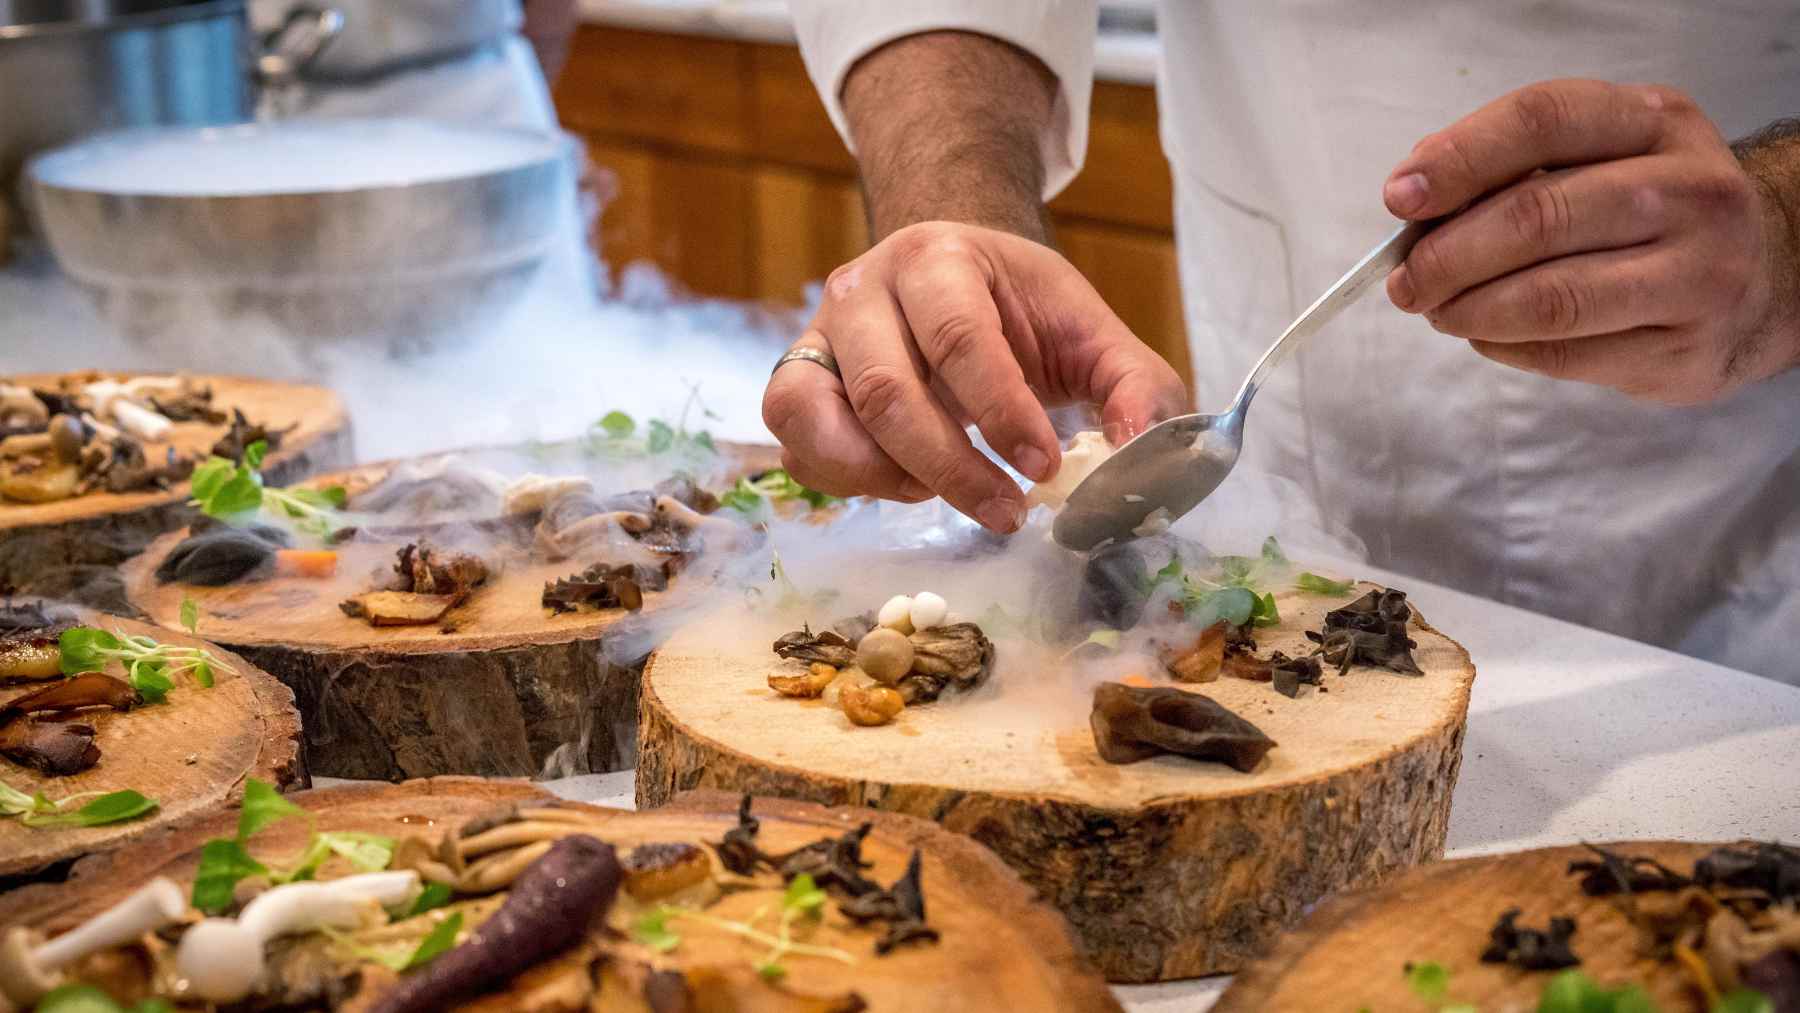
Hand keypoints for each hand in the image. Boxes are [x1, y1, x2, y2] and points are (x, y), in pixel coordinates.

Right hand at [763, 221, 1188, 532]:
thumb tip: (1138, 454)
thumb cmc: (1018, 308)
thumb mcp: (1088, 331)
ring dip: (885, 478)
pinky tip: (905, 485)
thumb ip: (1133, 386)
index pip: (959, 338)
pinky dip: (846, 481)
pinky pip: (796, 446)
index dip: (1001, 412)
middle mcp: (861, 289)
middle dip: (950, 468)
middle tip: (1006, 513)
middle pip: (885, 390)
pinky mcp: (795, 384)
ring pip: (816, 418)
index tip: (1043, 470)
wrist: (948, 276)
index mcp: (937, 257)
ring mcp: (816, 336)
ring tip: (942, 495)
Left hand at [1383, 79, 1798, 404]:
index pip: (1543, 121)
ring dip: (1469, 310)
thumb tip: (1414, 199)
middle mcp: (1691, 191)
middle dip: (1448, 255)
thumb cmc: (1649, 211)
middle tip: (1406, 281)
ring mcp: (1698, 274)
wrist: (1764, 278)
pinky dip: (1504, 346)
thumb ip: (1513, 166)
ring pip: (1551, 297)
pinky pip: (1565, 352)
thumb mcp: (1600, 158)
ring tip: (1439, 310)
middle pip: (1538, 216)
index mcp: (1657, 122)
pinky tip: (1487, 334)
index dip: (1460, 158)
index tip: (1400, 198)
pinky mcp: (1686, 349)